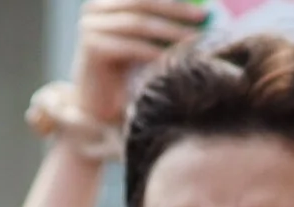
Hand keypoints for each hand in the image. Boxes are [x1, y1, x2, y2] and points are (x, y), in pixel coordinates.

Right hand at [71, 0, 206, 125]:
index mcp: (107, 2)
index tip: (202, 2)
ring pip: (138, 23)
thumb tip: (202, 9)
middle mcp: (95, 10)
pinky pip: (130, 46)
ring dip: (170, 31)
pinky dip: (154, 51)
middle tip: (203, 16)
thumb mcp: (146, 42)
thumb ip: (163, 22)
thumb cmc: (126, 76)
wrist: (98, 109)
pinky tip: (174, 58)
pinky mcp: (91, 48)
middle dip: (176, 9)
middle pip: (142, 3)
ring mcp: (90, 27)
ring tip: (194, 39)